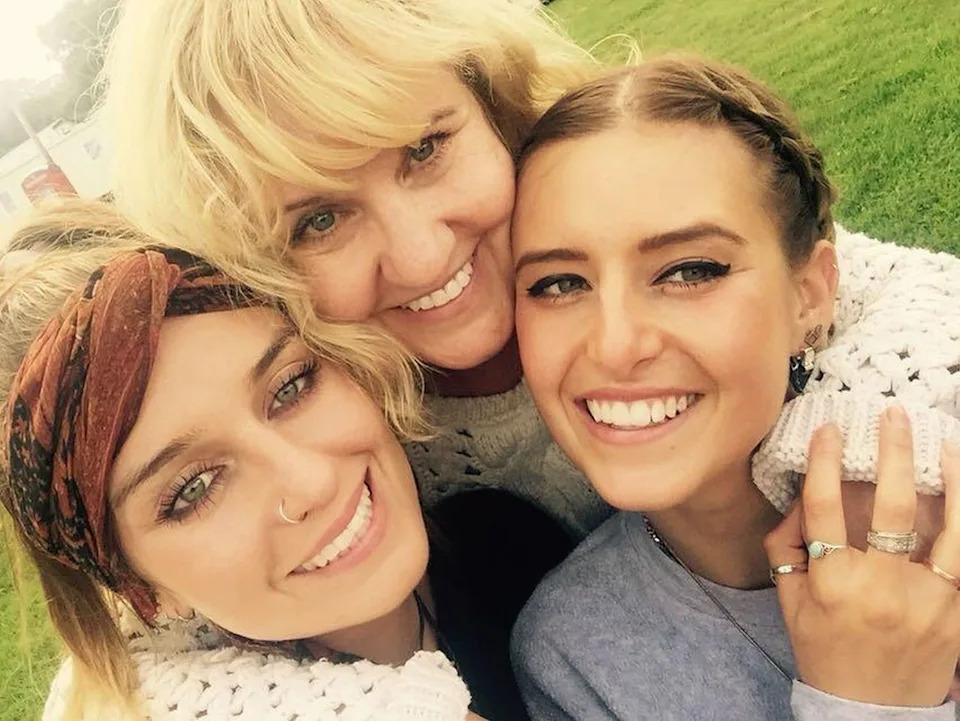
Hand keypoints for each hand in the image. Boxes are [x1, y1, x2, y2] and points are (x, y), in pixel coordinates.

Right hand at [764, 406, 959, 706]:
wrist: (871, 709)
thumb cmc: (825, 648)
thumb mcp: (790, 599)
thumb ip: (787, 545)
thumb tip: (804, 497)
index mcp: (832, 582)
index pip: (825, 507)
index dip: (825, 462)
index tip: (830, 430)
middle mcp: (880, 587)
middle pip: (889, 506)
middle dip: (892, 451)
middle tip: (893, 414)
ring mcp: (927, 601)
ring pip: (947, 527)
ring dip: (948, 477)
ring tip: (942, 442)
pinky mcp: (958, 614)